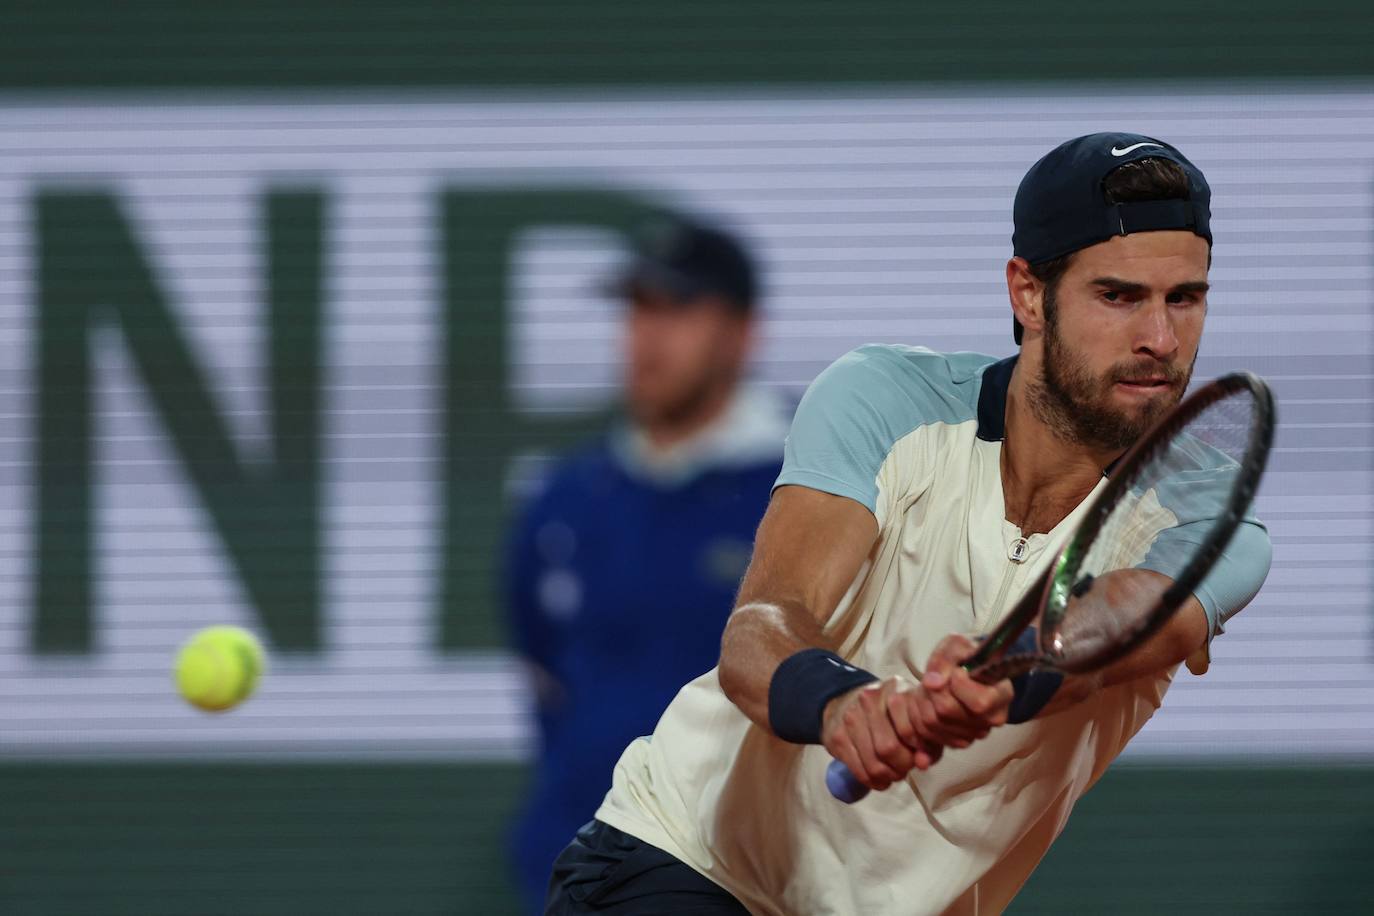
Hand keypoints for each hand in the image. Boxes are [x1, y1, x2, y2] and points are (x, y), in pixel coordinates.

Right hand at [819, 676, 942, 792]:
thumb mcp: (914, 719)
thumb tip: (923, 764)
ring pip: (874, 764)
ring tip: (892, 773)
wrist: (846, 701)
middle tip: (904, 768)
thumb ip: (928, 742)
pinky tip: (878, 778)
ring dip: (887, 777)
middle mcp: (870, 699)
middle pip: (889, 748)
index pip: (910, 731)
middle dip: (901, 767)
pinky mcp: (837, 736)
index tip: (918, 755)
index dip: (917, 751)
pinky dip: (872, 781)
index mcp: (896, 689)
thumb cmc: (890, 714)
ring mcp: (850, 717)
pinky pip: (859, 770)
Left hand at [918, 634, 1014, 741]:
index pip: (979, 702)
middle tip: (934, 678)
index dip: (958, 684)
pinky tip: (927, 701)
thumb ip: (945, 658)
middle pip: (947, 712)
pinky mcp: (957, 741)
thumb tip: (933, 682)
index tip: (956, 670)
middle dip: (932, 691)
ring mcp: (975, 734)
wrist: (968, 670)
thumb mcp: (957, 645)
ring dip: (921, 702)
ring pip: (932, 724)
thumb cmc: (966, 656)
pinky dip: (918, 715)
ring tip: (930, 687)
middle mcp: (992, 719)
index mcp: (1002, 695)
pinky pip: (925, 733)